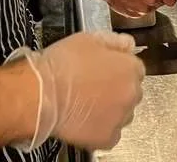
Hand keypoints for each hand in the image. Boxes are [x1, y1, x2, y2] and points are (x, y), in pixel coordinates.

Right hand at [10, 32, 144, 149]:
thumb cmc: (62, 66)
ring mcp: (121, 118)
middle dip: (116, 89)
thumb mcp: (89, 39)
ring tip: (87, 103)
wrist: (42, 94)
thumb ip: (115, 41)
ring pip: (122, 113)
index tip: (105, 71)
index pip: (135, 69)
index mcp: (130, 68)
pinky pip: (110, 133)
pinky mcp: (108, 138)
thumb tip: (128, 44)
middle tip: (93, 87)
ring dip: (110, 109)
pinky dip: (100, 128)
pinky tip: (85, 118)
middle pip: (130, 91)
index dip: (118, 68)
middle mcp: (131, 94)